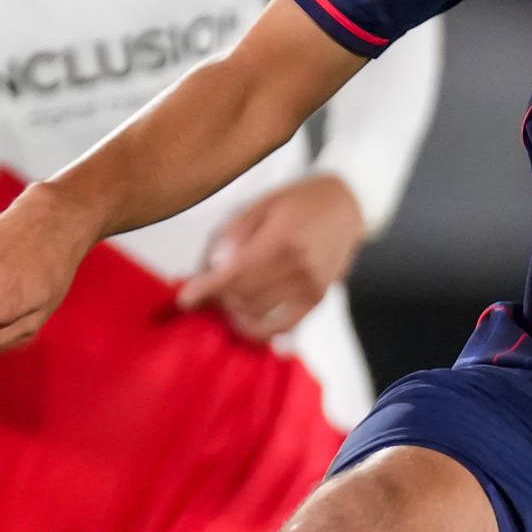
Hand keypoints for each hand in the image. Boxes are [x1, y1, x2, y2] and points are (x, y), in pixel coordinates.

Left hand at [177, 173, 364, 343]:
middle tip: (210, 289)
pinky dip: (260, 330)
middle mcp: (298, 267)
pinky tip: (245, 321)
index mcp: (281, 239)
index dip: (206, 289)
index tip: (184, 299)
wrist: (347, 206)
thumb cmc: (300, 201)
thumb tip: (216, 266)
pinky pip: (283, 327)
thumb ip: (236, 233)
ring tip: (228, 299)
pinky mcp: (318, 299)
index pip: (234, 273)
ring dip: (235, 311)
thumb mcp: (263, 203)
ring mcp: (310, 287)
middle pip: (243, 297)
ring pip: (258, 314)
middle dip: (219, 298)